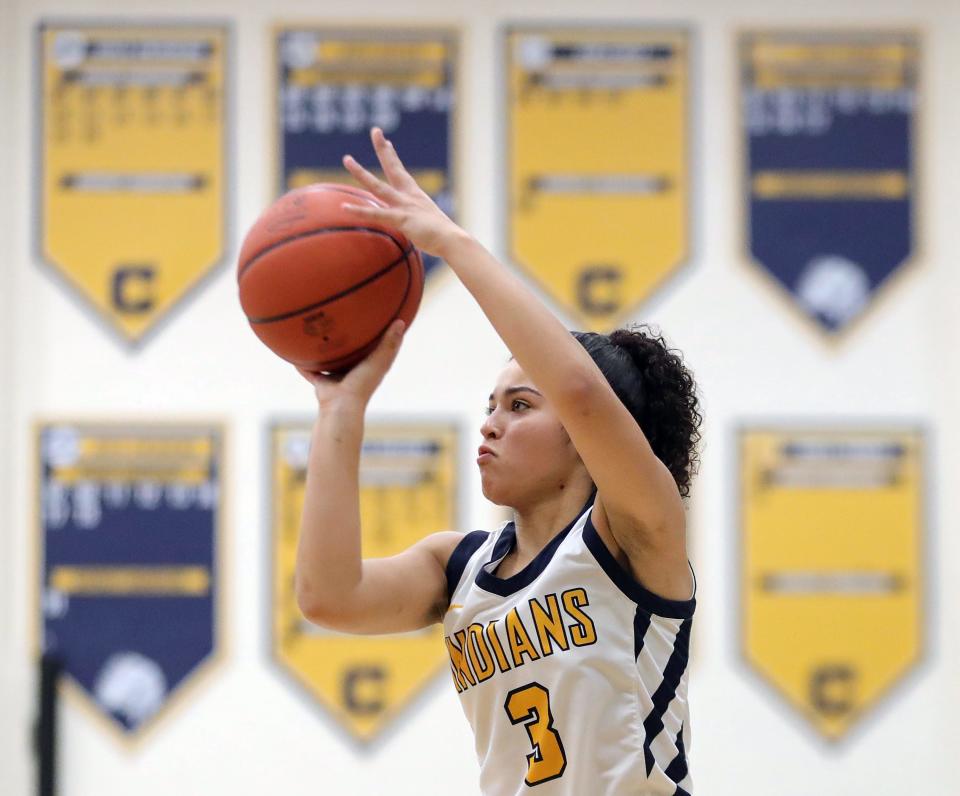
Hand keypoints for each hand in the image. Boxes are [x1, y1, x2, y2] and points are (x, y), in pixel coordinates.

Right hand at [296, 319, 405, 411]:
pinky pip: (311, 372)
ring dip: (326, 353)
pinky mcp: (322, 383)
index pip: (377, 350)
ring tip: (319, 335)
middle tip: (345, 321)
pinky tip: (295, 352)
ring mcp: (337, 379)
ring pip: (331, 362)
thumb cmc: (363, 383)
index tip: (378, 321)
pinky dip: (303, 365)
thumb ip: (389, 343)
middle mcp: (354, 373)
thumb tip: (401, 322)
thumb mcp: (379, 360)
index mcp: (370, 368)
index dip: (378, 337)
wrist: (341, 405)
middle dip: (350, 342)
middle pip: (353, 354)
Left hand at [341, 127, 464, 257]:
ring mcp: (404, 206)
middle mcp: (408, 196)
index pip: (401, 173)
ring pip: (378, 186)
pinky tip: (344, 208)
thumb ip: (417, 224)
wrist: (452, 240)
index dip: (392, 157)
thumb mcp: (427, 226)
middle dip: (383, 149)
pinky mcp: (401, 219)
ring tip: (346, 159)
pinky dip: (360, 212)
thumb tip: (417, 231)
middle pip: (392, 168)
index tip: (387, 142)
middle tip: (376, 130)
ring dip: (361, 172)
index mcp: (415, 196)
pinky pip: (376, 214)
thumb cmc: (443, 237)